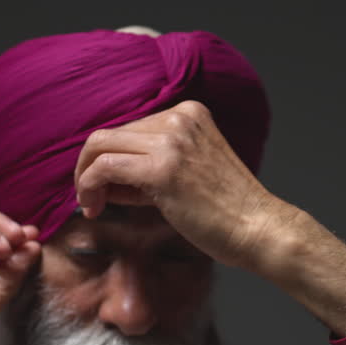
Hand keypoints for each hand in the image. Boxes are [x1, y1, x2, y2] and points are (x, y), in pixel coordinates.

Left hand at [73, 100, 291, 270]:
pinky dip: (88, 186)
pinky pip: (104, 168)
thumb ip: (150, 168)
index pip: (130, 129)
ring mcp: (171, 140)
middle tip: (90, 199)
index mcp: (189, 114)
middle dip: (90, 166)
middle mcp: (179, 118)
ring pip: (100, 145)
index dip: (109, 159)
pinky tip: (94, 208)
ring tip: (91, 206)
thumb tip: (103, 178)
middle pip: (110, 133)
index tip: (107, 190)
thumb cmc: (228, 212)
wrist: (260, 230)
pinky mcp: (162, 168)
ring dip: (85, 178)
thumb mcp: (188, 175)